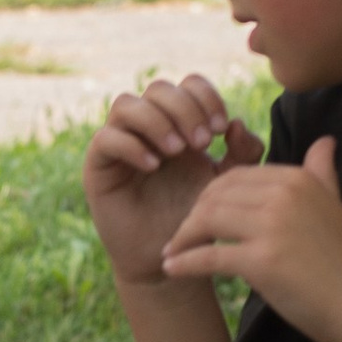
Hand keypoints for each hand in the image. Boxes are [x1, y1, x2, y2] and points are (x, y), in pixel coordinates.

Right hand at [84, 75, 262, 286]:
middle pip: (158, 88)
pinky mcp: (98, 165)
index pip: (188, 84)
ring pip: (126, 104)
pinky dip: (130, 146)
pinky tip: (153, 166)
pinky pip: (105, 138)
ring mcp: (119, 142)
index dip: (205, 97)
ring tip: (177, 151)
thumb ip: (243, 153)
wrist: (170, 257)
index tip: (221, 129)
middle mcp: (146, 125)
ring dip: (156, 121)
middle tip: (202, 142)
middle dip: (184, 109)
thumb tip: (236, 122)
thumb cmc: (198, 217)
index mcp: (179, 121)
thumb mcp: (229, 182)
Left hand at [159, 131, 341, 341]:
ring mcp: (273, 226)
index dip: (210, 196)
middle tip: (181, 235)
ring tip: (173, 252)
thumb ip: (322, 173)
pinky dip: (185, 262)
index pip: (236, 177)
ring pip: (208, 220)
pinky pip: (209, 256)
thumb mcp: (334, 207)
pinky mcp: (262, 260)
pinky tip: (173, 269)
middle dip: (193, 215)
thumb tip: (325, 141)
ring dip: (183, 237)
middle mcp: (285, 194)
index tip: (199, 216)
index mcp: (297, 179)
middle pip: (216, 195)